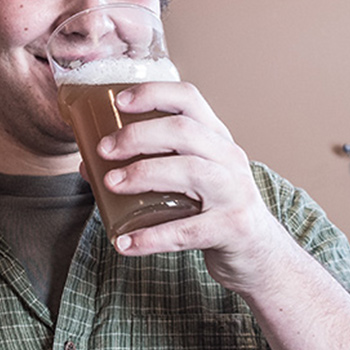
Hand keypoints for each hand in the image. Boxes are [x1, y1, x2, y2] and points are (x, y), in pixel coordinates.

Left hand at [95, 80, 289, 292]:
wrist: (260, 255)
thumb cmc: (214, 211)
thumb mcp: (190, 180)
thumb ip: (150, 167)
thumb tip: (89, 164)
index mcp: (216, 139)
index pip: (189, 99)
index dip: (153, 93)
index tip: (119, 101)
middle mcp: (229, 159)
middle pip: (184, 132)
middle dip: (138, 136)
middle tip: (104, 150)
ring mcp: (234, 193)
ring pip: (190, 171)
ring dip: (143, 174)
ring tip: (109, 185)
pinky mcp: (232, 228)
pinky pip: (187, 230)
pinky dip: (151, 237)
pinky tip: (124, 242)